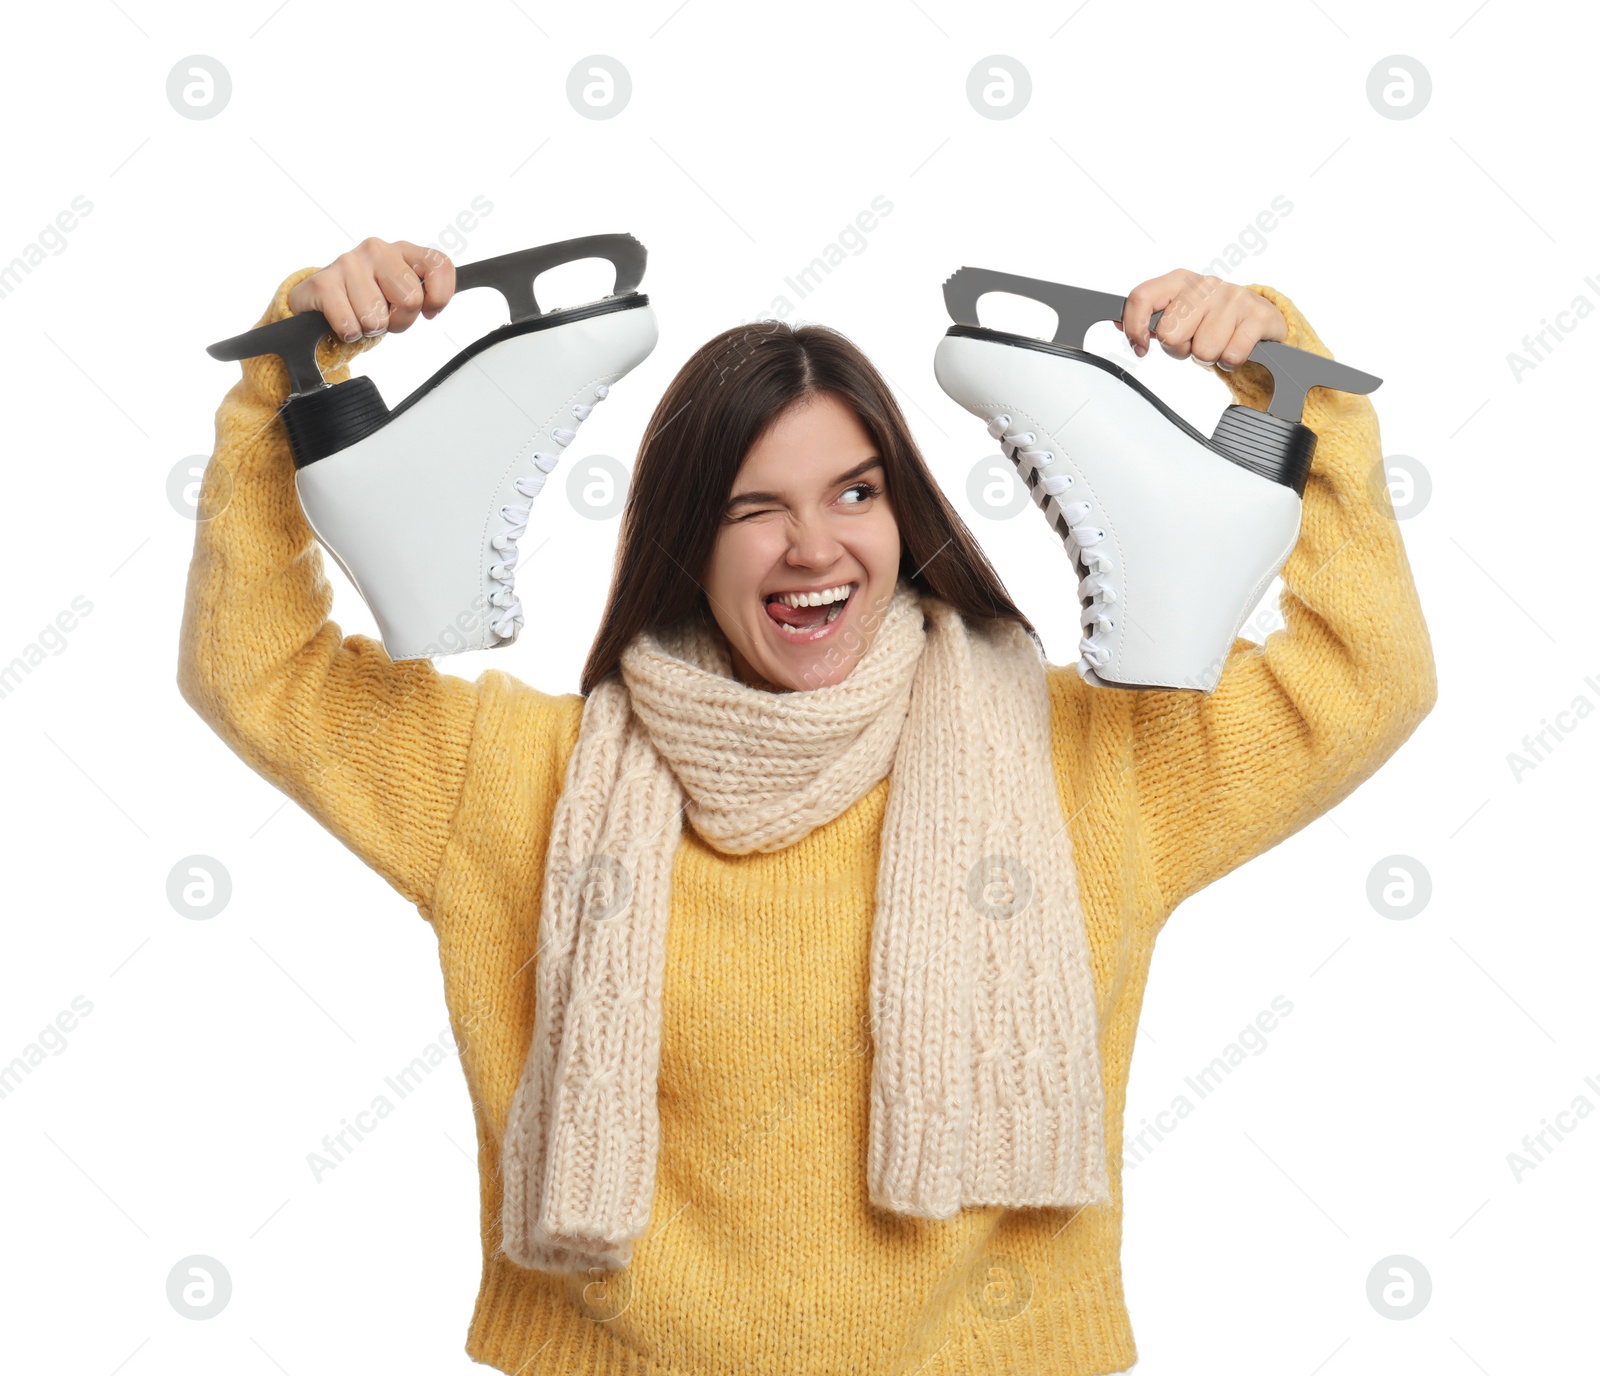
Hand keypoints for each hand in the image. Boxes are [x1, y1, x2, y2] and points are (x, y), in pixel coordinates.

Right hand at [287, 237, 456, 342]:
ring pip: (377, 318)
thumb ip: (424, 294)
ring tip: (361, 314)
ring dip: (370, 328)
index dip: (440, 296)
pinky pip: (350, 326)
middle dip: (400, 321)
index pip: (439, 265)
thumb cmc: (369, 298)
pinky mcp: (324, 282)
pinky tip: (345, 319)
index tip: (429, 311)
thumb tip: (433, 306)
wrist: (322, 301)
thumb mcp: (402, 293)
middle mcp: (377, 250)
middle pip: (411, 299)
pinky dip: (349, 333)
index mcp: (402, 251)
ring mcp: (349, 263)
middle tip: (386, 316)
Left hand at [1114, 268, 1286, 370]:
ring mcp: (1233, 298)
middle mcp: (1205, 285)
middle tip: (1192, 341)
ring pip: (1202, 351)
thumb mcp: (1179, 310)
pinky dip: (1231, 361)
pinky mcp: (1257, 316)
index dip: (1134, 327)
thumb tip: (1118, 325)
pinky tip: (1234, 346)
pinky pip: (1231, 356)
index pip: (1142, 297)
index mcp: (1179, 281)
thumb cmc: (1212, 316)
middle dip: (1179, 349)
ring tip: (1217, 341)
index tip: (1139, 347)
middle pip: (1170, 334)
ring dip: (1208, 356)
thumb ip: (1149, 316)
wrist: (1260, 315)